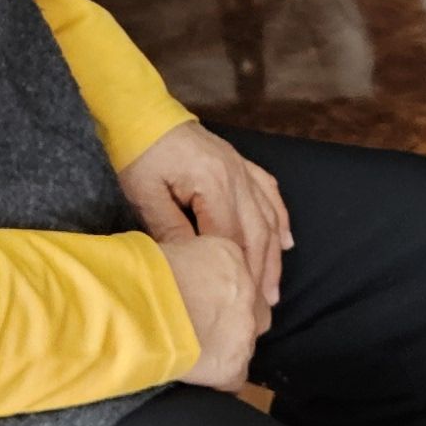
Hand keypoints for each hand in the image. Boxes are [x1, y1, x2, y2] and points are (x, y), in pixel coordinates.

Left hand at [119, 120, 292, 312]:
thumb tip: (193, 266)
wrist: (142, 113)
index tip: (238, 305)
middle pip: (257, 234)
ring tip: (273, 291)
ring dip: (274, 256)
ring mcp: (242, 169)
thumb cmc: (139, 154)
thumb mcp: (145, 194)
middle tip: (262, 312)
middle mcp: (237, 177)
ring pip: (269, 218)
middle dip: (261, 274)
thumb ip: (171, 229)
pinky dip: (281, 220)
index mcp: (214, 183)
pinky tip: (286, 242)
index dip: (238, 274)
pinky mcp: (240, 165)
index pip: (232, 239)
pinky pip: (270, 194)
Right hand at [154, 231, 263, 389]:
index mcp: (230, 256)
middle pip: (253, 308)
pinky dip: (218, 379)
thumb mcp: (169, 250)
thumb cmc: (140, 275)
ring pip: (245, 343)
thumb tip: (181, 272)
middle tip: (205, 327)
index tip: (203, 302)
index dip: (220, 293)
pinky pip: (234, 377)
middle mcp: (246, 291)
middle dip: (234, 319)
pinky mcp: (234, 365)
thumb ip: (188, 261)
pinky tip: (196, 376)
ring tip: (195, 353)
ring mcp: (245, 330)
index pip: (238, 276)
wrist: (136, 311)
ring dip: (225, 348)